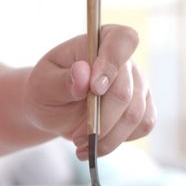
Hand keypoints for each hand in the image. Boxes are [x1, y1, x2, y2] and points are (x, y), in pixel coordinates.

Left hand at [22, 25, 154, 158]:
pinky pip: (142, 126)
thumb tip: (83, 73)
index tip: (95, 89)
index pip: (122, 40)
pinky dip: (118, 141)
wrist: (52, 110)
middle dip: (101, 120)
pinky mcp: (143, 107)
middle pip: (126, 91)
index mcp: (99, 41)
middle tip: (75, 136)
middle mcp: (125, 61)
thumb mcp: (43, 84)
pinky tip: (96, 145)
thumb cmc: (45, 90)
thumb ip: (62, 80)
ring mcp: (138, 84)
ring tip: (81, 145)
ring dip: (108, 137)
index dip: (112, 64)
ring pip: (136, 115)